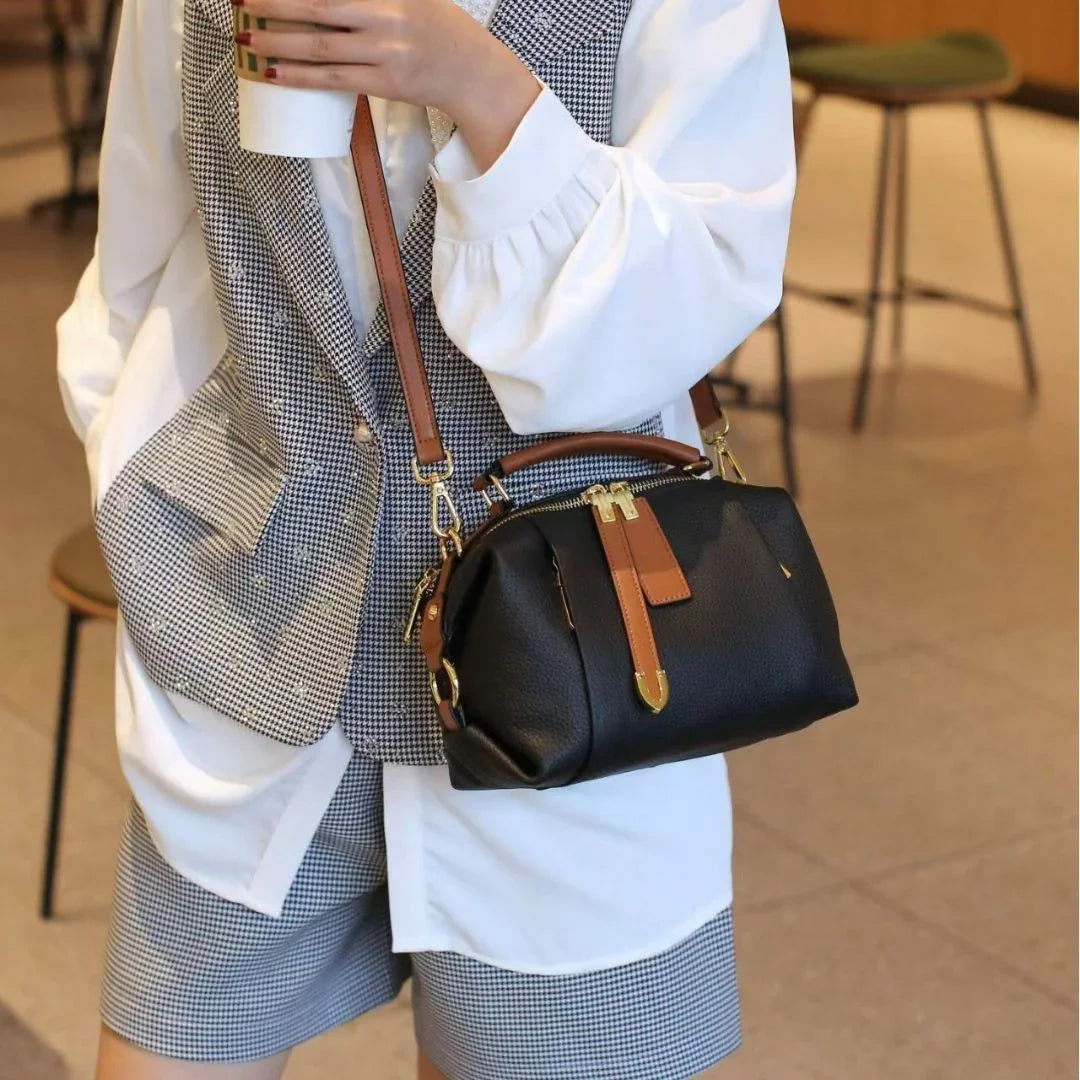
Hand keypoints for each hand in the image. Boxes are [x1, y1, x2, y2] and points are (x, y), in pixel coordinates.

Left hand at [233, 0, 540, 169]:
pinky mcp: (384, 84)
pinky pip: (332, 80)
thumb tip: (324, 3)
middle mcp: (385, 17)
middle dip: (274, 5)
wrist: (473, 73)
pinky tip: (274, 72)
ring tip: (246, 39)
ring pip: (319, 46)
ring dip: (278, 42)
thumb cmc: (439, 30)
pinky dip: (299, 76)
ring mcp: (384, 52)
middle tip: (241, 2)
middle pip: (317, 6)